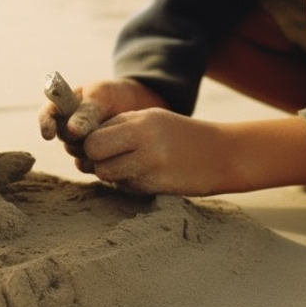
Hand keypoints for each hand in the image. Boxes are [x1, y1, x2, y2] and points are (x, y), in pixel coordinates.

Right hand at [37, 77, 165, 172]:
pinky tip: (113, 147)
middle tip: (99, 125)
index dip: (45, 125)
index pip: (46, 116)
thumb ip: (87, 112)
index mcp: (61, 106)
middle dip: (79, 134)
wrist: (135, 106)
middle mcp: (66, 127)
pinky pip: (88, 164)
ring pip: (76, 152)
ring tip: (111, 131)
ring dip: (91, 144)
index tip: (49, 134)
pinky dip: (99, 157)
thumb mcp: (100, 95)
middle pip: (64, 138)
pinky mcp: (91, 158)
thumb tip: (71, 132)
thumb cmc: (112, 94)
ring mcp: (78, 144)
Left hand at [81, 108, 232, 196]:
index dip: (89, 144)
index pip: (92, 138)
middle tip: (108, 157)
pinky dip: (128, 183)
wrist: (221, 154)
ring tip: (129, 164)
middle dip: (95, 160)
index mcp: (140, 123)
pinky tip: (146, 174)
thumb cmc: (181, 134)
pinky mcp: (157, 187)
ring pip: (108, 176)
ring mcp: (151, 167)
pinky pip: (126, 187)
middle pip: (95, 159)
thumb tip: (83, 141)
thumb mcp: (150, 119)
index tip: (98, 145)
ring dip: (111, 174)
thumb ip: (119, 127)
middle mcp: (143, 144)